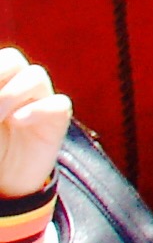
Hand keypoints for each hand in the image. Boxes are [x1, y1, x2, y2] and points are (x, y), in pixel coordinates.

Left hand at [0, 50, 71, 200]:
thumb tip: (1, 105)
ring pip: (35, 76)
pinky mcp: (56, 119)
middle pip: (13, 60)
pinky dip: (38, 108)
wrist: (8, 182)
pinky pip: (57, 103)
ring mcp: (38, 101)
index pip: (0, 60)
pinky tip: (18, 121)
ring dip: (12, 92)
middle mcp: (16, 87)